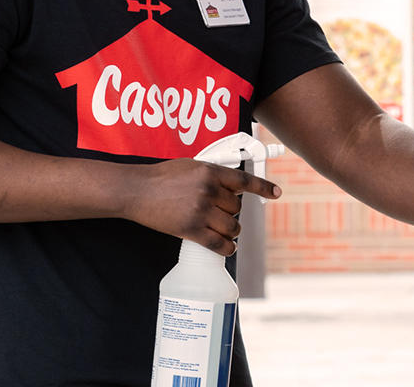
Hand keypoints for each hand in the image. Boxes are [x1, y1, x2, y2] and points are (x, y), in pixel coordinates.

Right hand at [124, 158, 281, 255]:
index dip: (263, 187)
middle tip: (220, 211)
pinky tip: (228, 247)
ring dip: (230, 230)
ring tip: (222, 228)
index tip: (276, 193)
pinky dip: (227, 248)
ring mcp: (201, 211)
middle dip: (232, 211)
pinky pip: (219, 244)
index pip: (244, 180)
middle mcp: (209, 190)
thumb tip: (232, 184)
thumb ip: (212, 173)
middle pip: (237, 207)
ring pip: (231, 227)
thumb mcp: (191, 165)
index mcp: (210, 171)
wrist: (137, 190)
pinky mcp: (191, 230)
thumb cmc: (161, 176)